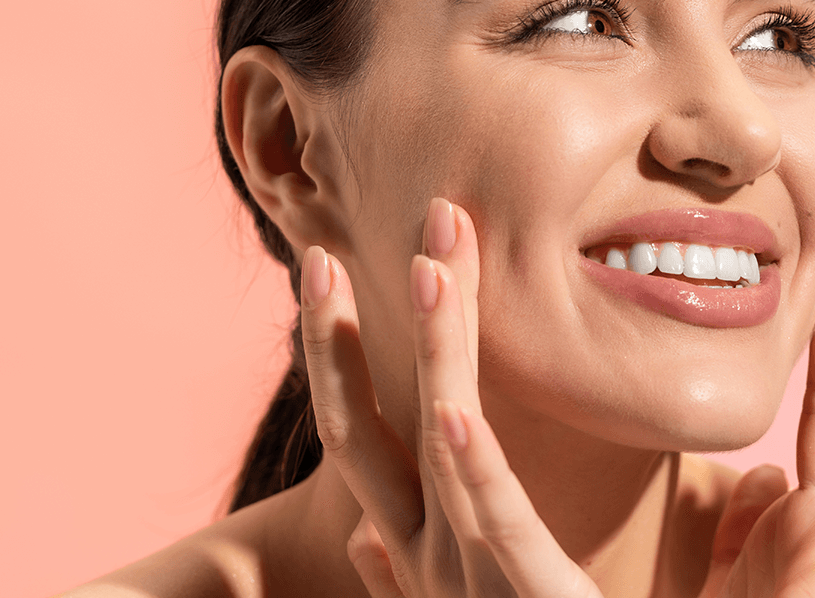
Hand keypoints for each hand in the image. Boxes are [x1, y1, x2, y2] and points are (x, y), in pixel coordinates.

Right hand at [300, 197, 601, 596]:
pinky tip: (457, 414)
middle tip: (324, 250)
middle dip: (339, 338)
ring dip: (434, 352)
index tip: (322, 270)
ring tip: (433, 265)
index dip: (334, 353)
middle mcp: (424, 558)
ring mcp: (465, 578)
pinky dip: (469, 467)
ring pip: (437, 443)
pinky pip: (492, 524)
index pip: (358, 435)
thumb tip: (367, 538)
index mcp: (414, 551)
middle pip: (361, 432)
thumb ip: (406, 579)